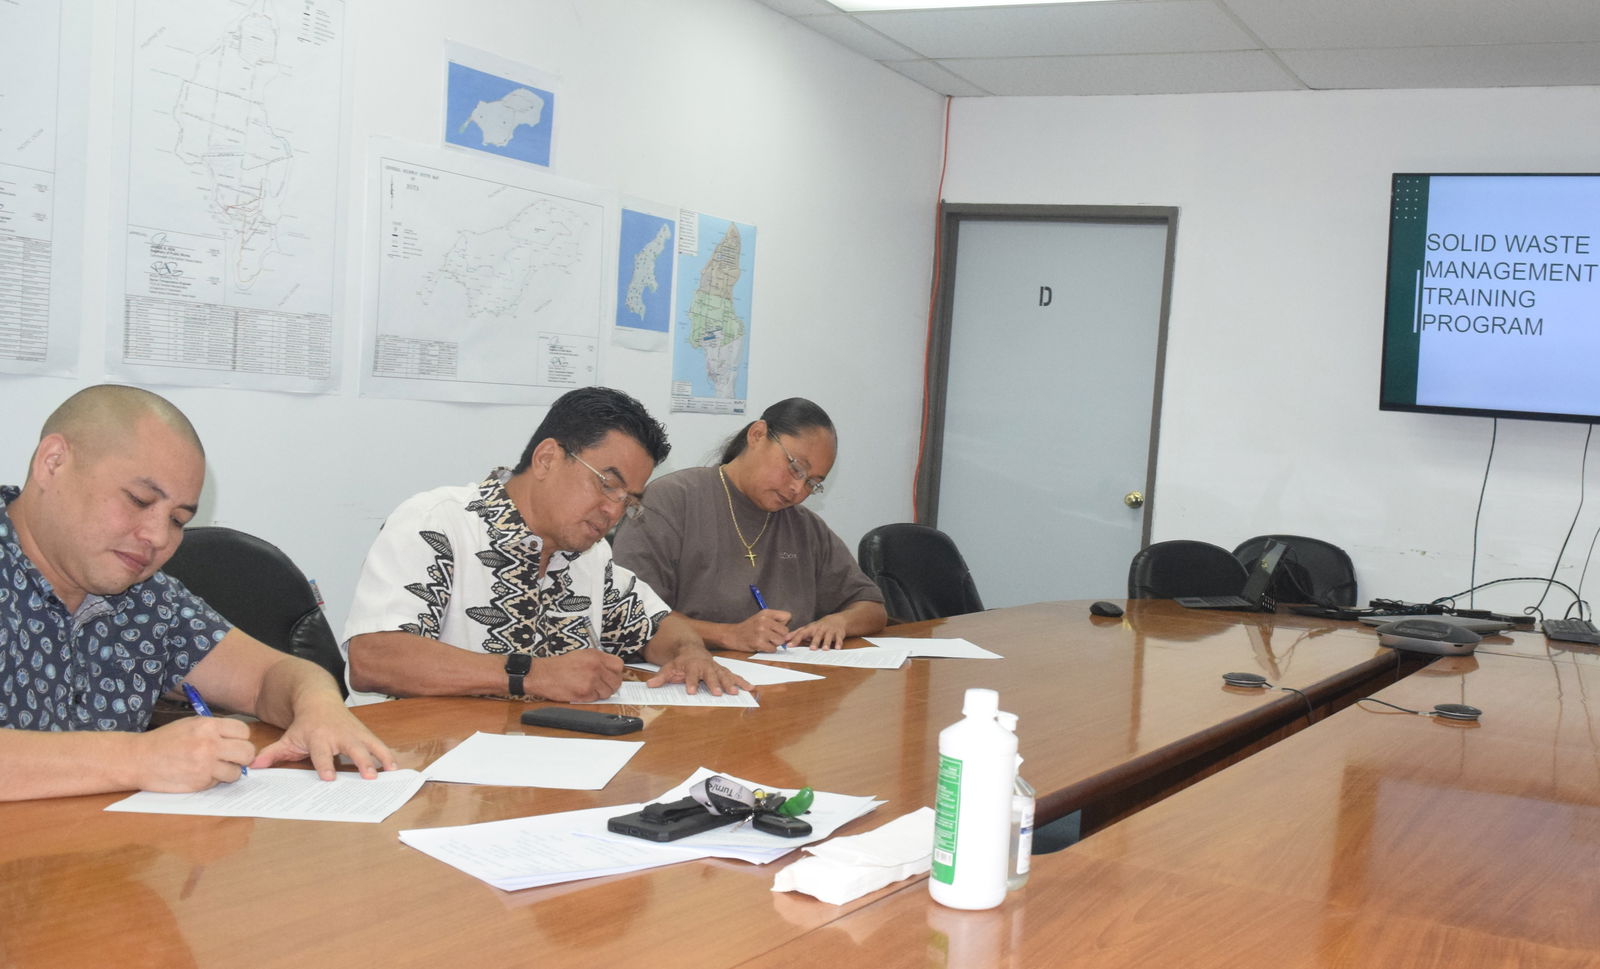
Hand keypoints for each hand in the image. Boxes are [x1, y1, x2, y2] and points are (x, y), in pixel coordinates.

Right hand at [131, 715, 255, 791]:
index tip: (233, 743)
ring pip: (237, 772)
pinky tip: (199, 775)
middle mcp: (210, 744)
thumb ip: (215, 730)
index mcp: (208, 725)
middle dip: (243, 757)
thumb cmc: (165, 741)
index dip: (241, 739)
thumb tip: (240, 740)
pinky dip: (213, 781)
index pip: (244, 732)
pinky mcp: (200, 782)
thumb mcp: (191, 725)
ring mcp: (206, 765)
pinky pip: (219, 783)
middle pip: (247, 752)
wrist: (139, 759)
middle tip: (232, 759)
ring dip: (229, 772)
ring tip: (214, 768)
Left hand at [252, 694, 397, 779]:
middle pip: (351, 749)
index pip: (321, 754)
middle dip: (361, 762)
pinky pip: (378, 743)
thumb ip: (272, 753)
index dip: (325, 765)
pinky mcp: (364, 733)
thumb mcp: (287, 737)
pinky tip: (395, 767)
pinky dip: (387, 754)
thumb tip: (253, 766)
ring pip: (370, 744)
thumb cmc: (303, 725)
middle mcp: (338, 735)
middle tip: (368, 776)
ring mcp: (354, 733)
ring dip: (380, 757)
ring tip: (390, 771)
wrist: (317, 699)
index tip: (329, 778)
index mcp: (318, 737)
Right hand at [528, 649, 625, 702]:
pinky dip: (591, 697)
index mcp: (595, 656)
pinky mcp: (584, 693)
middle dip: (611, 685)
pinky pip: (596, 699)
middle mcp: (595, 667)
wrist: (542, 675)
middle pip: (616, 681)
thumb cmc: (559, 666)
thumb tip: (611, 669)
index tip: (613, 675)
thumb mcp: (581, 655)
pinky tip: (582, 691)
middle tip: (603, 685)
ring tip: (590, 688)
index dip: (617, 673)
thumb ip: (598, 660)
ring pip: (607, 692)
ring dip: (601, 693)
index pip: (619, 665)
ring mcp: (590, 681)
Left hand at [646, 645, 752, 695]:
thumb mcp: (669, 667)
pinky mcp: (723, 670)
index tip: (691, 692)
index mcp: (692, 665)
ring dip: (730, 683)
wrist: (692, 649)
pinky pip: (734, 676)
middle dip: (714, 683)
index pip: (691, 674)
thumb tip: (650, 685)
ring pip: (724, 675)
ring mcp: (716, 668)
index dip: (690, 682)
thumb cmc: (681, 662)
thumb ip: (661, 677)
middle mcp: (706, 666)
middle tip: (717, 693)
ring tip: (734, 692)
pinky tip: (750, 688)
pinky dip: (742, 681)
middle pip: (710, 675)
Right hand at [723, 609, 792, 652]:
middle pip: (785, 631)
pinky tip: (762, 645)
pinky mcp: (758, 643)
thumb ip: (775, 621)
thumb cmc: (749, 628)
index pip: (787, 616)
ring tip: (766, 641)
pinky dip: (769, 649)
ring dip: (775, 643)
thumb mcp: (761, 618)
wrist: (733, 635)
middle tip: (770, 636)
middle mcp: (764, 620)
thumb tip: (788, 631)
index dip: (784, 623)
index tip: (776, 627)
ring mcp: (761, 632)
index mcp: (766, 613)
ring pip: (780, 641)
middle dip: (780, 636)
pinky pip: (773, 649)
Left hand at [788, 613, 851, 649]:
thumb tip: (784, 639)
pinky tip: (838, 648)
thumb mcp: (808, 628)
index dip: (796, 639)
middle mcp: (821, 629)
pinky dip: (839, 643)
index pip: (802, 633)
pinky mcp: (839, 633)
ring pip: (828, 637)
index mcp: (811, 628)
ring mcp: (830, 631)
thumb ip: (797, 634)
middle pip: (817, 635)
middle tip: (812, 649)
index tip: (790, 645)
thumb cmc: (819, 626)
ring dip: (827, 643)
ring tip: (825, 649)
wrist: (837, 620)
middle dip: (814, 642)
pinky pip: (839, 638)